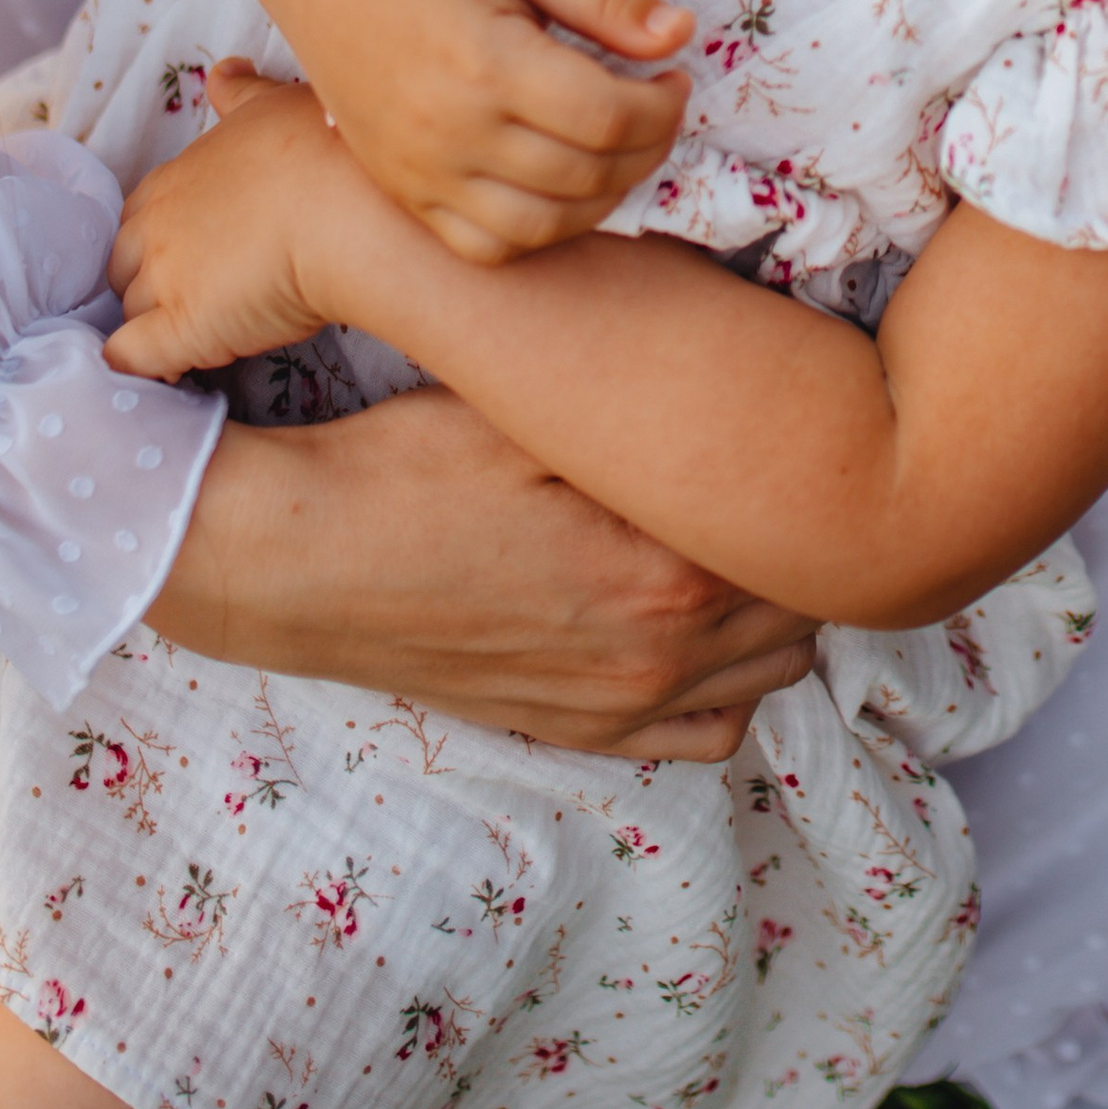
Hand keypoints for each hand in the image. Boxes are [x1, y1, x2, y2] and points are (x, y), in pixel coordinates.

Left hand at [105, 59, 399, 378]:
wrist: (348, 205)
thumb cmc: (323, 148)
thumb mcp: (276, 105)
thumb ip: (242, 95)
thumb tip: (224, 71)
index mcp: (176, 177)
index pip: (141, 216)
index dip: (160, 239)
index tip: (190, 253)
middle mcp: (157, 227)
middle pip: (123, 264)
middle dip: (144, 283)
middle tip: (189, 299)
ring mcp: (165, 280)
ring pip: (129, 311)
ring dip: (150, 325)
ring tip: (187, 343)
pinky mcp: (183, 329)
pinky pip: (135, 357)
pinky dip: (139, 369)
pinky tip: (163, 376)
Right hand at [146, 385, 820, 760]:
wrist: (300, 564)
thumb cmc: (407, 469)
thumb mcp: (530, 409)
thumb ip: (642, 408)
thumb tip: (735, 376)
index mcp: (661, 568)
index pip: (800, 530)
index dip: (808, 470)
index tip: (803, 423)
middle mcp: (660, 653)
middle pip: (804, 599)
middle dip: (803, 534)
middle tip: (781, 470)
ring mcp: (621, 704)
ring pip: (776, 670)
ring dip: (779, 606)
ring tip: (743, 535)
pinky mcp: (579, 732)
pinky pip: (711, 732)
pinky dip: (732, 682)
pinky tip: (705, 623)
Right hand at [270, 0, 692, 259]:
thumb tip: (681, 33)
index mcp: (485, 60)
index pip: (606, 115)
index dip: (662, 105)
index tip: (672, 75)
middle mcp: (450, 130)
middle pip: (586, 173)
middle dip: (648, 146)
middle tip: (658, 108)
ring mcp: (423, 173)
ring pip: (545, 224)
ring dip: (606, 196)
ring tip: (621, 147)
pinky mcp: (407, 194)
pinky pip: (488, 245)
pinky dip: (541, 230)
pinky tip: (564, 184)